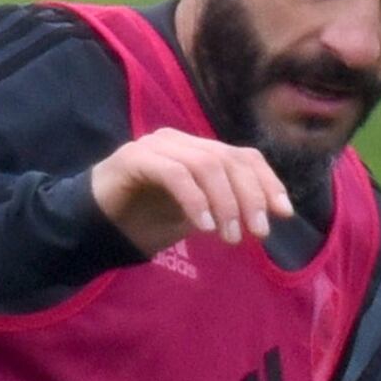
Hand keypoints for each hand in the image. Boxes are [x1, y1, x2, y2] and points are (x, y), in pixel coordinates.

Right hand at [91, 128, 292, 252]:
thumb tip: (267, 217)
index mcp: (200, 151)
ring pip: (207, 165)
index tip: (284, 213)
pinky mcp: (134, 158)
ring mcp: (157, 146)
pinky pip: (176, 174)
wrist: (97, 225)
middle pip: (230, 160)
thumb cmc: (148, 220)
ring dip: (226, 203)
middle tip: (258, 233)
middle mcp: (182, 142)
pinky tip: (204, 227)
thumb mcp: (198, 216)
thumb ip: (227, 209)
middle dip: (251, 197)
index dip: (268, 182)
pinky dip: (195, 200)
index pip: (244, 157)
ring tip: (229, 237)